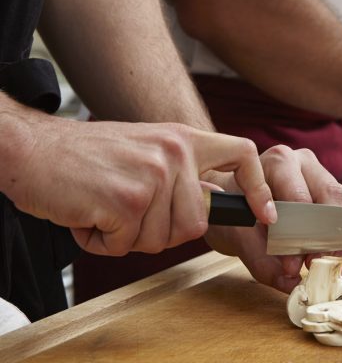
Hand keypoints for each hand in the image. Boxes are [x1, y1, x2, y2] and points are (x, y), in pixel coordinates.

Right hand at [5, 117, 269, 255]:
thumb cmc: (86, 155)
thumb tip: (209, 203)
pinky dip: (101, 242)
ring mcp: (153, 176)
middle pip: (196, 223)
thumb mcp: (147, 147)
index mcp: (183, 138)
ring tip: (103, 206)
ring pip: (161, 239)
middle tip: (126, 212)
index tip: (266, 214)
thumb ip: (180, 170)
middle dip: (160, 232)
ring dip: (127, 236)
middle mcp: (174, 153)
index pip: (243, 153)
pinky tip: (88, 215)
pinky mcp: (127, 200)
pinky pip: (126, 246)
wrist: (34, 150)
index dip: (258, 188)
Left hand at [203, 145, 341, 293]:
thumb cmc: (235, 211)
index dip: (301, 232)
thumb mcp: (238, 235)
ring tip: (328, 265)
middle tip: (316, 266)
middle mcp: (304, 162)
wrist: (232, 202)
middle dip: (326, 236)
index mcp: (278, 163)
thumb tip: (290, 280)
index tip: (295, 263)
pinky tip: (335, 258)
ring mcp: (322, 174)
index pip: (300, 196)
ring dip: (341, 238)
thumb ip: (261, 259)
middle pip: (331, 196)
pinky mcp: (334, 191)